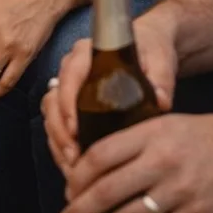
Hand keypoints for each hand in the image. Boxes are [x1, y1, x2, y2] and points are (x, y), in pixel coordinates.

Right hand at [42, 11, 178, 169]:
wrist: (150, 47)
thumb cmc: (151, 49)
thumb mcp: (159, 58)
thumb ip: (161, 77)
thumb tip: (161, 102)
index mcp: (87, 52)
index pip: (70, 76)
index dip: (67, 104)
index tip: (75, 129)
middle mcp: (72, 67)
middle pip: (53, 99)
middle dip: (60, 131)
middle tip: (74, 156)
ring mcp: (69, 86)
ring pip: (51, 114)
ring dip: (58, 141)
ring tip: (74, 166)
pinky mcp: (72, 102)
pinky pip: (57, 124)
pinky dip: (61, 145)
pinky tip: (74, 165)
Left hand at [56, 113, 212, 212]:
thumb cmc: (206, 135)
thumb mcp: (167, 123)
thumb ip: (134, 139)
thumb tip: (94, 163)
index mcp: (151, 134)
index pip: (101, 155)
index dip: (78, 176)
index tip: (68, 189)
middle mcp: (162, 160)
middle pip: (109, 189)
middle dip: (81, 210)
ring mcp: (181, 189)